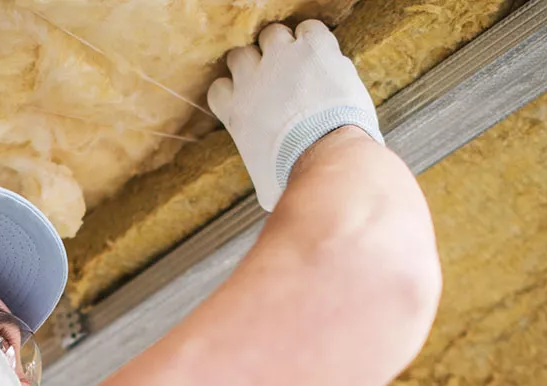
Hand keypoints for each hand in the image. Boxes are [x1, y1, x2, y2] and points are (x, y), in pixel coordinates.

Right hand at [207, 20, 384, 211]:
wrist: (326, 157)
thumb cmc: (296, 178)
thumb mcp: (266, 185)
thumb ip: (261, 175)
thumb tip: (268, 196)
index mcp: (236, 112)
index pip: (220, 88)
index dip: (237, 90)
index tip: (254, 100)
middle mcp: (251, 79)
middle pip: (241, 55)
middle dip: (259, 65)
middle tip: (282, 82)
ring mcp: (281, 59)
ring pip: (273, 35)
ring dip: (287, 48)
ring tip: (304, 66)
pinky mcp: (313, 47)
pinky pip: (309, 29)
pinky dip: (316, 40)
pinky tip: (325, 57)